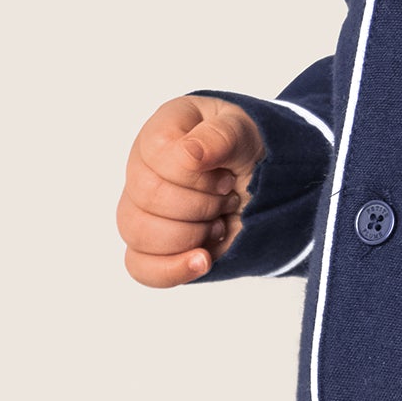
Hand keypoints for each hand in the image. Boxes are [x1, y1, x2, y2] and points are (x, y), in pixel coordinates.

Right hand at [117, 95, 265, 286]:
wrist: (263, 182)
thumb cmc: (247, 149)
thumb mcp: (244, 131)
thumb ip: (219, 135)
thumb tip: (190, 154)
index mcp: (160, 134)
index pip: (157, 155)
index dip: (197, 175)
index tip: (228, 177)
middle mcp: (142, 170)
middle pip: (147, 197)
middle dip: (201, 205)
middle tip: (228, 198)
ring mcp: (143, 210)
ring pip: (139, 233)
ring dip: (192, 234)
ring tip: (218, 223)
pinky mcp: (154, 246)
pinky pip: (140, 267)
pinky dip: (172, 269)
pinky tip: (203, 260)